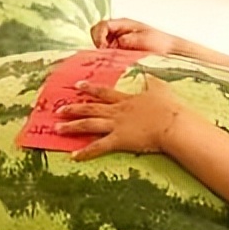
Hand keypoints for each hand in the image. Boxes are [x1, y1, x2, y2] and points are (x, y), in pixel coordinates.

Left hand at [56, 77, 185, 160]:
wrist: (171, 123)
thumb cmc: (169, 107)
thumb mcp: (160, 88)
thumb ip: (152, 81)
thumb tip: (148, 73)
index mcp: (126, 100)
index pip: (103, 92)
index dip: (89, 89)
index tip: (77, 86)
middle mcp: (117, 111)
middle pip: (91, 108)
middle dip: (73, 109)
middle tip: (58, 110)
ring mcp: (116, 125)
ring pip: (89, 124)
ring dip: (72, 126)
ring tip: (57, 128)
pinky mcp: (119, 140)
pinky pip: (98, 147)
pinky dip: (85, 152)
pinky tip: (73, 156)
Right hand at [90, 18, 178, 53]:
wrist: (170, 52)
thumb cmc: (160, 43)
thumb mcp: (144, 39)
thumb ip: (128, 39)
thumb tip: (115, 42)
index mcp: (122, 23)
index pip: (102, 25)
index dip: (99, 36)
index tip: (102, 48)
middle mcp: (118, 31)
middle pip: (96, 33)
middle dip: (97, 44)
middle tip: (104, 55)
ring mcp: (117, 42)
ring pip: (100, 45)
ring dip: (101, 52)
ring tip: (109, 61)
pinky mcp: (119, 52)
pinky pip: (107, 54)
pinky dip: (106, 59)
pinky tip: (112, 65)